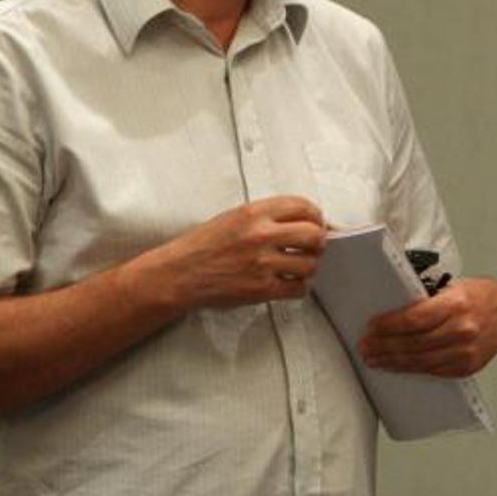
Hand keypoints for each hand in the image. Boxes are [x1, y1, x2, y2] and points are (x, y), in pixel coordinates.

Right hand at [165, 195, 325, 308]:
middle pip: (314, 235)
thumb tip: (304, 220)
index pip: (304, 207)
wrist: (179, 274)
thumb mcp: (234, 217)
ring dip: (308, 266)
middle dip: (317, 242)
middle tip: (311, 247)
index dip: (316, 216)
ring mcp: (262, 264)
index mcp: (254, 212)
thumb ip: (268, 217)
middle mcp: (261, 235)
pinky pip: (298, 288)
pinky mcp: (261, 289)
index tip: (316, 223)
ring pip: (310, 264)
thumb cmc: (203, 246)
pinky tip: (289, 283)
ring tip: (296, 267)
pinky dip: (299, 287)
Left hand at [358, 276, 496, 376]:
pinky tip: (398, 366)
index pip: (414, 319)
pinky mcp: (468, 367)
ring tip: (375, 359)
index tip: (371, 327)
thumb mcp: (452, 286)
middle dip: (384, 346)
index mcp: (456, 304)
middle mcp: (463, 329)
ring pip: (421, 361)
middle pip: (414, 343)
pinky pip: (434, 371)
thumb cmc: (476, 296)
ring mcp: (466, 352)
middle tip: (366, 347)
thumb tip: (390, 308)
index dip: (389, 325)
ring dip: (393, 362)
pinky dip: (413, 369)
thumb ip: (426, 299)